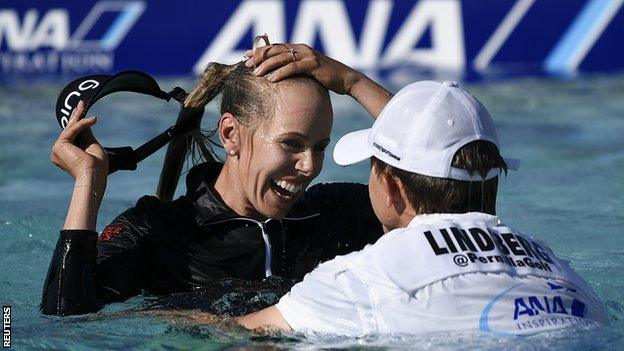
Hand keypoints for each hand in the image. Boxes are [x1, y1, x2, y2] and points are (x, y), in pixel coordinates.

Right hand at [51, 100, 108, 180]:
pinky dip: (83, 124)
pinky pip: (72, 131)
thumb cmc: (96, 165)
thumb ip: (86, 134)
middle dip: (76, 115)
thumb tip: (85, 121)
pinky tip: (93, 119)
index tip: (82, 110)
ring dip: (79, 117)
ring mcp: (57, 150)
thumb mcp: (91, 145)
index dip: (77, 122)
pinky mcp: (59, 146)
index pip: (72, 135)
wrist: (93, 175)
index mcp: (67, 154)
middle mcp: (59, 152)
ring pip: (70, 129)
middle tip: (81, 102)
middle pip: (69, 130)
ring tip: (84, 105)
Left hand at [245, 43, 360, 94]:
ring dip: (267, 65)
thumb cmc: (325, 77)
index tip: (246, 56)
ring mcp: (307, 55)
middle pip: (275, 50)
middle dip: (259, 57)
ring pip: (282, 58)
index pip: (275, 47)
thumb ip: (295, 69)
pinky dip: (281, 73)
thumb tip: (279, 76)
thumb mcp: (307, 71)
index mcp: (298, 48)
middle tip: (246, 64)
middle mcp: (301, 48)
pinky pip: (293, 67)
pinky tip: (271, 80)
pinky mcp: (313, 64)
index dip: (260, 51)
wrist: (345, 79)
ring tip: (256, 73)